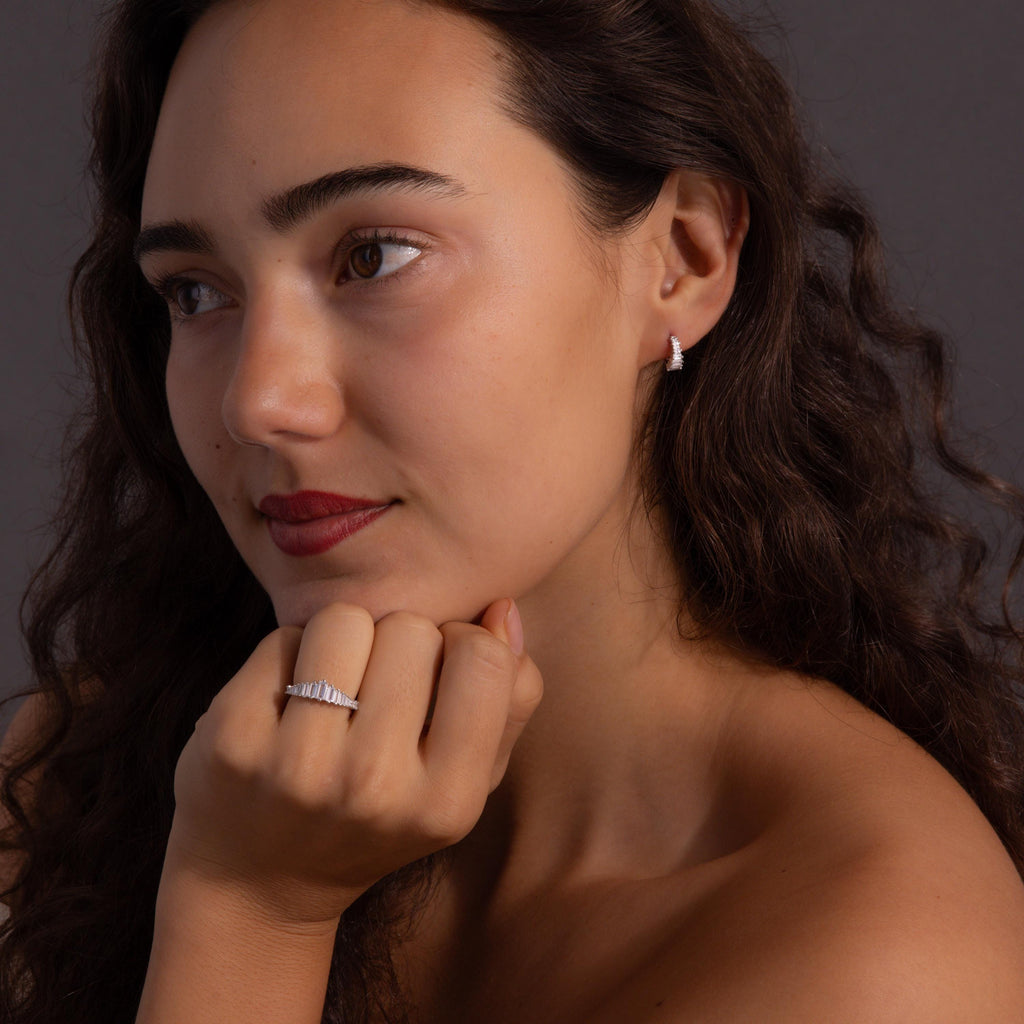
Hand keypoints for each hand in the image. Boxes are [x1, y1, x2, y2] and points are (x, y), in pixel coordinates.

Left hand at [165, 598, 541, 925]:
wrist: (258, 885)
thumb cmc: (380, 816)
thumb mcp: (467, 781)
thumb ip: (509, 699)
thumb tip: (499, 609)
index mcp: (447, 802)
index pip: (482, 657)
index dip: (463, 644)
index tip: (439, 673)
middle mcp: (373, 786)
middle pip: (411, 629)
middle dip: (399, 641)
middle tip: (378, 688)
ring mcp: (297, 764)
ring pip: (343, 621)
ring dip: (343, 638)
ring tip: (336, 684)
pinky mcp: (233, 738)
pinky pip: (282, 637)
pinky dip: (290, 653)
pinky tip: (288, 699)